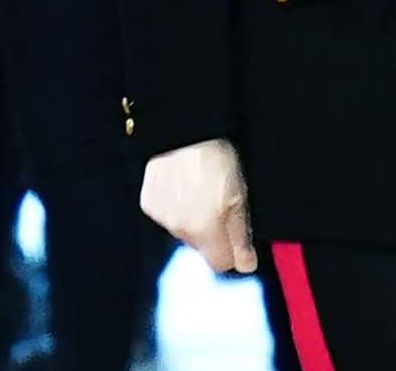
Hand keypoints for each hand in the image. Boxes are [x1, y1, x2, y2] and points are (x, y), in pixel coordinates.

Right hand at [139, 138, 257, 274]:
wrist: (182, 131)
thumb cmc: (215, 157)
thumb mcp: (239, 194)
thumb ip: (242, 234)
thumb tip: (246, 264)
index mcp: (205, 229)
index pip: (220, 263)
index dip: (233, 252)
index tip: (238, 237)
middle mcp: (180, 228)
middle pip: (202, 247)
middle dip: (213, 233)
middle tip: (219, 204)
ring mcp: (162, 216)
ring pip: (184, 231)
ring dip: (193, 219)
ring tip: (200, 190)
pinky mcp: (149, 203)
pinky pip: (167, 216)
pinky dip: (176, 207)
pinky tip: (182, 187)